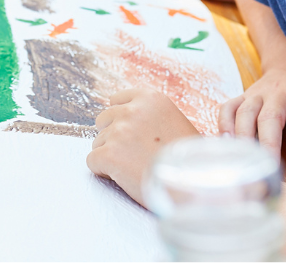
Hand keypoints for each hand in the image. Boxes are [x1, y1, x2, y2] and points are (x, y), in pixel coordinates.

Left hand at [87, 89, 198, 206]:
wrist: (193, 187)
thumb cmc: (189, 162)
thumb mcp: (177, 123)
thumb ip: (152, 117)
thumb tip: (129, 121)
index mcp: (152, 98)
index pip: (116, 100)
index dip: (121, 120)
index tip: (131, 135)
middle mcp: (132, 110)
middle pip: (103, 120)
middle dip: (113, 137)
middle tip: (132, 155)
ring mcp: (119, 131)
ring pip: (98, 142)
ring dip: (111, 156)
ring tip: (134, 169)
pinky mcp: (109, 154)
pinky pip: (92, 161)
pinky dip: (103, 172)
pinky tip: (124, 178)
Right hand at [218, 65, 285, 179]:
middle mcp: (277, 91)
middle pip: (269, 119)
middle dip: (269, 147)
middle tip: (270, 172)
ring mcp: (256, 92)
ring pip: (245, 114)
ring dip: (244, 139)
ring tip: (247, 164)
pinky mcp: (241, 96)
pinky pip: (227, 109)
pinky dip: (224, 127)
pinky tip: (228, 147)